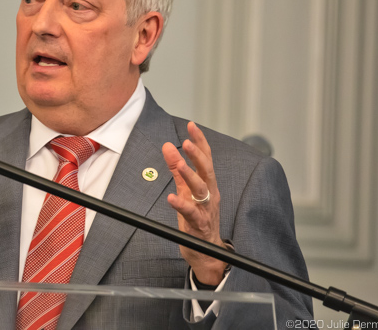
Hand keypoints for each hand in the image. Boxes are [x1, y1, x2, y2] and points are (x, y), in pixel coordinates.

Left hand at [161, 122, 226, 285]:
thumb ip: (176, 169)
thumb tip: (167, 145)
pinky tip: (172, 198)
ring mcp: (206, 210)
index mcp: (208, 184)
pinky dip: (182, 205)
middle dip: (198, 155)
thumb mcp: (186, 190)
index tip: (192, 125)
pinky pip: (191, 214)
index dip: (200, 142)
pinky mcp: (199, 225)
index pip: (206, 158)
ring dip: (190, 177)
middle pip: (206, 171)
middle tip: (187, 142)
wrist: (207, 252)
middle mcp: (210, 194)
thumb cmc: (197, 217)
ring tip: (180, 165)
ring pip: (201, 191)